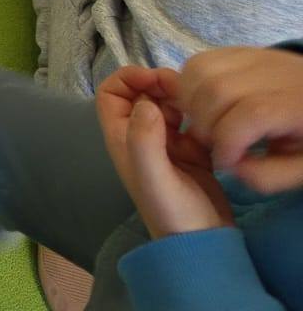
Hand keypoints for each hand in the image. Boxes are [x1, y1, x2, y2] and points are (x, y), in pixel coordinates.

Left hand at [97, 66, 233, 237]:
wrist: (203, 243)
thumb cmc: (171, 211)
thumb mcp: (153, 175)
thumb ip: (144, 139)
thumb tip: (146, 103)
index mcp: (122, 138)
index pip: (110, 93)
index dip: (128, 79)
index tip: (156, 79)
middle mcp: (140, 137)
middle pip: (141, 94)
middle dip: (159, 84)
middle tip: (186, 90)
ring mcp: (166, 144)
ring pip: (167, 105)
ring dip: (181, 98)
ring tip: (201, 106)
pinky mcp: (191, 151)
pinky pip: (191, 122)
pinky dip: (199, 115)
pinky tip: (211, 122)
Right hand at [179, 46, 302, 194]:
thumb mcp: (302, 168)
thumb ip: (268, 175)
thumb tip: (229, 164)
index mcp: (297, 105)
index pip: (252, 114)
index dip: (227, 142)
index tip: (226, 161)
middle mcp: (275, 73)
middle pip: (218, 88)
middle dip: (203, 123)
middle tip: (212, 143)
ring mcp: (253, 56)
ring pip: (200, 69)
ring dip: (189, 101)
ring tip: (204, 124)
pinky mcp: (237, 51)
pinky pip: (199, 61)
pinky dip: (188, 85)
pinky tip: (201, 105)